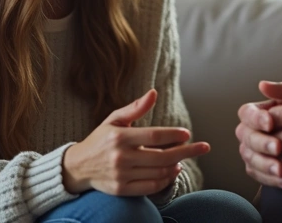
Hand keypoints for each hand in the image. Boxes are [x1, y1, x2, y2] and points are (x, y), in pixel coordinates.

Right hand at [62, 89, 209, 195]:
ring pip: (159, 172)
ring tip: (183, 158)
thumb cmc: (100, 139)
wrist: (78, 166)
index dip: (174, 135)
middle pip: (162, 156)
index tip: (188, 134)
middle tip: (203, 147)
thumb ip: (135, 108)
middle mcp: (121, 157)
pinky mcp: (121, 189)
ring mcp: (121, 175)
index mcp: (120, 137)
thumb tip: (153, 93)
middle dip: (187, 151)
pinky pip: (151, 187)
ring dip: (176, 165)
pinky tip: (172, 171)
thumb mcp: (114, 119)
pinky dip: (165, 179)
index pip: (154, 136)